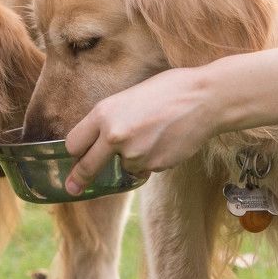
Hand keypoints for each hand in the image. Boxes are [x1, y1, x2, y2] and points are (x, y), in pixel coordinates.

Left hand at [63, 67, 217, 195]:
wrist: (204, 99)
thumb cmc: (169, 91)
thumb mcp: (129, 97)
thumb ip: (111, 120)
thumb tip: (99, 141)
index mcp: (104, 113)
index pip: (74, 142)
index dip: (74, 152)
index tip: (74, 158)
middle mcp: (114, 136)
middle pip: (87, 166)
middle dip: (79, 179)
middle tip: (73, 188)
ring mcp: (134, 154)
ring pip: (124, 167)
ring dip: (132, 159)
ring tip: (153, 134)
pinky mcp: (154, 166)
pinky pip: (145, 168)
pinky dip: (151, 160)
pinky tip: (165, 141)